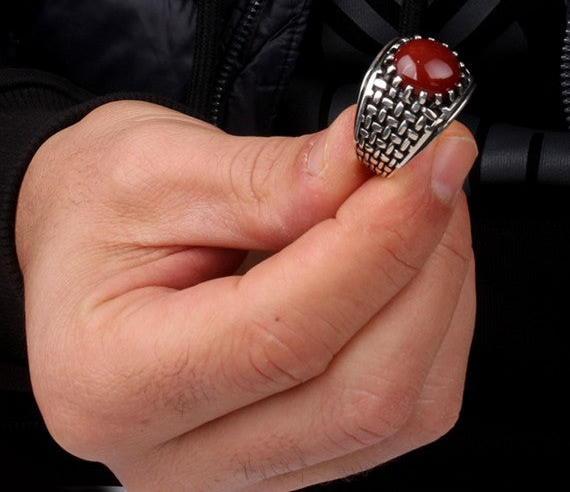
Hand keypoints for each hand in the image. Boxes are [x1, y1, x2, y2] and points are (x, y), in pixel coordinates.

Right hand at [16, 100, 476, 490]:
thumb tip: (374, 158)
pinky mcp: (299, 446)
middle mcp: (181, 452)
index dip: (381, 238)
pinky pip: (406, 404)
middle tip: (434, 161)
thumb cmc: (96, 208)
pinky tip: (414, 252)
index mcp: (116, 379)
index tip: (426, 156)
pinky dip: (435, 319)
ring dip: (440, 286)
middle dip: (425, 259)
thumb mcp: (159, 167)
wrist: (80, 244)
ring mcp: (247, 463)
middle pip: (361, 391)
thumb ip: (275, 177)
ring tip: (420, 196)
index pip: (287, 335)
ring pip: (402, 406)